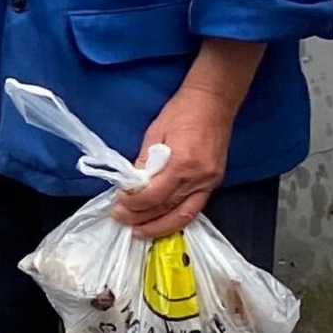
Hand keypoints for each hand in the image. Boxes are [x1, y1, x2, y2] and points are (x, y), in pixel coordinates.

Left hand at [112, 79, 237, 234]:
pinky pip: (194, 208)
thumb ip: (144, 162)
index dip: (134, 204)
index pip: (154, 195)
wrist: (214, 101)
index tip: (118, 204)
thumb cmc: (182, 111)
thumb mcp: (154, 133)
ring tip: (139, 231)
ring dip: (159, 227)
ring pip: (183, 215)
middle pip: (167, 208)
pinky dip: (176, 218)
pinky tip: (162, 223)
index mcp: (182, 162)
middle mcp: (198, 177)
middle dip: (141, 218)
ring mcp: (209, 182)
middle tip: (121, 220)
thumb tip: (131, 186)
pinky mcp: (214, 183)